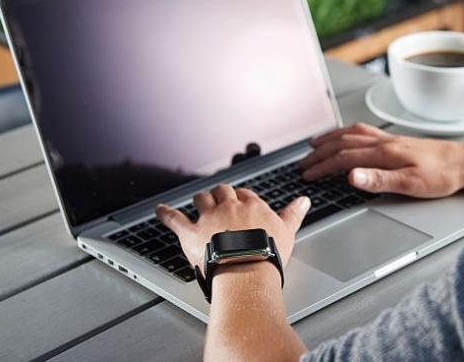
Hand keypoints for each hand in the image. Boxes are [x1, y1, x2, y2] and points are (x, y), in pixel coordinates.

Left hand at [156, 184, 310, 274]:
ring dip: (200, 200)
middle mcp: (229, 207)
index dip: (242, 199)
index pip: (245, 194)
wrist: (247, 272)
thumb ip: (294, 214)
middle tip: (221, 202)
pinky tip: (160, 210)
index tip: (241, 204)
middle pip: (222, 191)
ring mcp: (209, 218)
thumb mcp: (287, 232)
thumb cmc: (268, 255)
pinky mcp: (191, 233)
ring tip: (200, 202)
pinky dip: (165, 214)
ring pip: (201, 199)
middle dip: (220, 194)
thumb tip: (304, 200)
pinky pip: (174, 218)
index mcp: (252, 206)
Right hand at [300, 123, 463, 197]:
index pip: (344, 158)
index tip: (308, 175)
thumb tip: (351, 176)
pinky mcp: (397, 140)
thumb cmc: (443, 175)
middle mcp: (384, 142)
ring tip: (315, 144)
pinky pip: (364, 131)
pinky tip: (347, 135)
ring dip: (330, 138)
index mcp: (384, 153)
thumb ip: (378, 180)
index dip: (322, 167)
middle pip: (342, 143)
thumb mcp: (411, 184)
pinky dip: (347, 132)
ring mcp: (390, 138)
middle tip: (303, 163)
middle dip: (319, 153)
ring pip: (351, 133)